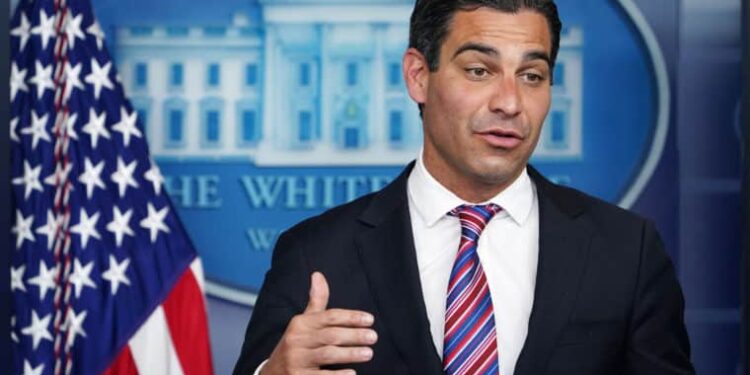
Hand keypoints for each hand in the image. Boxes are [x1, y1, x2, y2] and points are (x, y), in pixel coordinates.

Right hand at [261, 272, 377, 374]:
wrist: (272, 373)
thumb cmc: (296, 344)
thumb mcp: (303, 322)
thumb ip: (315, 301)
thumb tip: (318, 274)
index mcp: (300, 324)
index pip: (329, 317)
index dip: (350, 317)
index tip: (370, 319)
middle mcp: (297, 341)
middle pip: (330, 335)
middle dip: (353, 335)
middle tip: (373, 337)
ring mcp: (297, 361)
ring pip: (327, 355)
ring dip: (350, 353)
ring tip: (369, 353)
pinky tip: (352, 373)